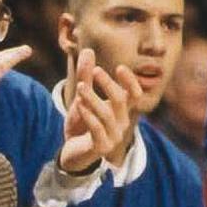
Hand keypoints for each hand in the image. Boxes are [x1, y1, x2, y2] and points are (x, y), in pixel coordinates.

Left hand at [59, 48, 141, 172]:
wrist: (72, 154)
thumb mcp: (82, 98)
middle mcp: (120, 123)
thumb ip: (86, 77)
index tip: (119, 67)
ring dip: (94, 98)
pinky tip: (78, 104)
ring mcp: (113, 136)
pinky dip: (88, 115)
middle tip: (97, 71)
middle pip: (121, 100)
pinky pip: (97, 129)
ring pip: (108, 114)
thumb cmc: (80, 126)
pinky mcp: (101, 147)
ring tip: (80, 87)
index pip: (134, 94)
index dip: (130, 81)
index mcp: (120, 112)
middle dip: (109, 85)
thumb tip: (88, 51)